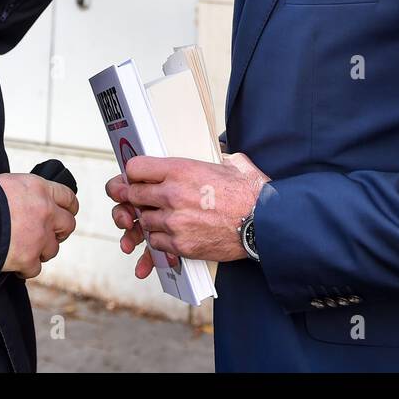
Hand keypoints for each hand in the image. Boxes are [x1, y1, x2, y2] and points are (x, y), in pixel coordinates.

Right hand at [0, 172, 78, 278]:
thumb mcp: (7, 183)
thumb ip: (24, 193)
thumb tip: (26, 200)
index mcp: (40, 189)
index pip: (67, 197)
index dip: (69, 207)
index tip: (68, 212)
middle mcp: (45, 212)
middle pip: (68, 224)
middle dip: (60, 231)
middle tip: (49, 235)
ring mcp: (39, 236)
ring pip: (53, 249)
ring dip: (41, 251)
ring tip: (27, 250)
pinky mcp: (28, 258)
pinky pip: (35, 268)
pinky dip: (26, 269)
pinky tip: (16, 265)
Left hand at [105, 152, 269, 272]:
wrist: (264, 223)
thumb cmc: (250, 193)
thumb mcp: (229, 163)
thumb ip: (211, 159)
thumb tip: (214, 154)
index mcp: (180, 170)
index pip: (135, 168)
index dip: (134, 174)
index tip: (137, 177)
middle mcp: (172, 194)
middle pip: (133, 195)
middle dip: (137, 197)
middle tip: (143, 199)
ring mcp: (174, 221)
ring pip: (143, 220)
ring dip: (150, 219)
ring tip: (165, 216)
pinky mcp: (181, 244)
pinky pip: (156, 242)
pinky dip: (161, 239)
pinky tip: (173, 233)